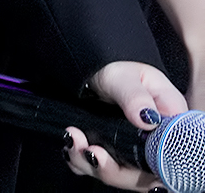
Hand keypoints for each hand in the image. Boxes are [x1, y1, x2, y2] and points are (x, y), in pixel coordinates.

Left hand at [62, 61, 186, 186]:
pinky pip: (99, 169)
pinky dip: (82, 162)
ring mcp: (132, 152)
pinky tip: (72, 145)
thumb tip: (147, 119)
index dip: (154, 165)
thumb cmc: (115, 67)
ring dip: (94, 165)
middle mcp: (155, 142)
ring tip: (75, 142)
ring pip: (121, 176)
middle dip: (115, 170)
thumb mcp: (124, 77)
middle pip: (145, 176)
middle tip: (92, 152)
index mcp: (168, 121)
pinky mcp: (111, 155)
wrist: (93, 68)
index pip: (171, 155)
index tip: (128, 158)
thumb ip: (135, 96)